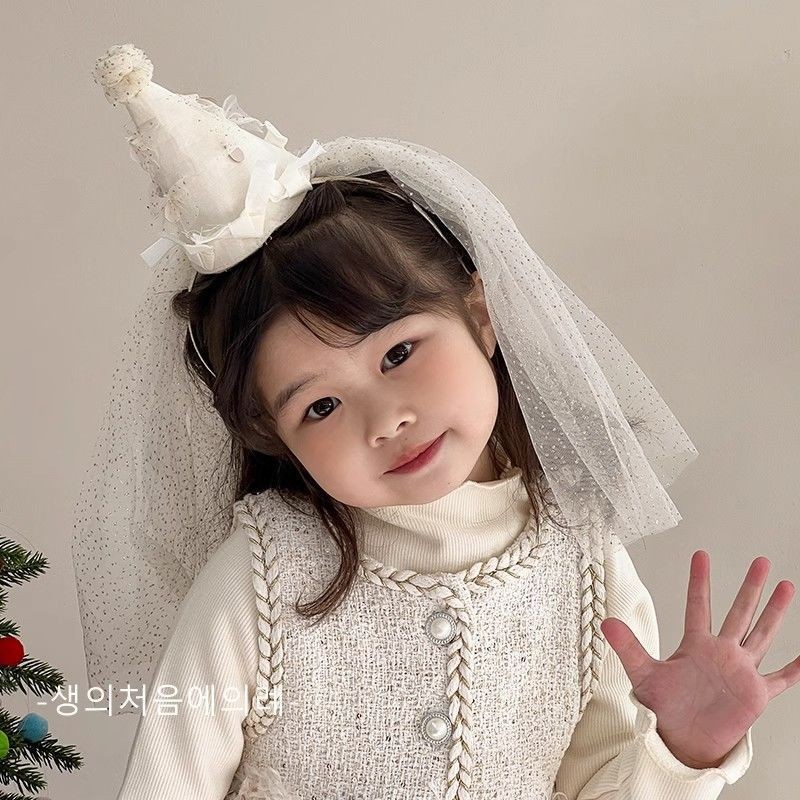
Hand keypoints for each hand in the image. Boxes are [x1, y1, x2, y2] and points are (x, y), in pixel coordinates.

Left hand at [600, 550, 798, 768]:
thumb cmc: (663, 708)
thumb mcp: (643, 673)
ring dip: (775, 612)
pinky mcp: (755, 694)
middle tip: (761, 561)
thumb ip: (629, 646)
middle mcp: (721, 652)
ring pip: (761, 634)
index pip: (699, 605)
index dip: (700, 580)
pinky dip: (794, 669)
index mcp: (695, 644)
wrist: (681, 740)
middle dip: (751, 587)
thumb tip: (606, 622)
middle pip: (739, 612)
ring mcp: (741, 670)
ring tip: (787, 586)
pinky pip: (780, 679)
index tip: (700, 554)